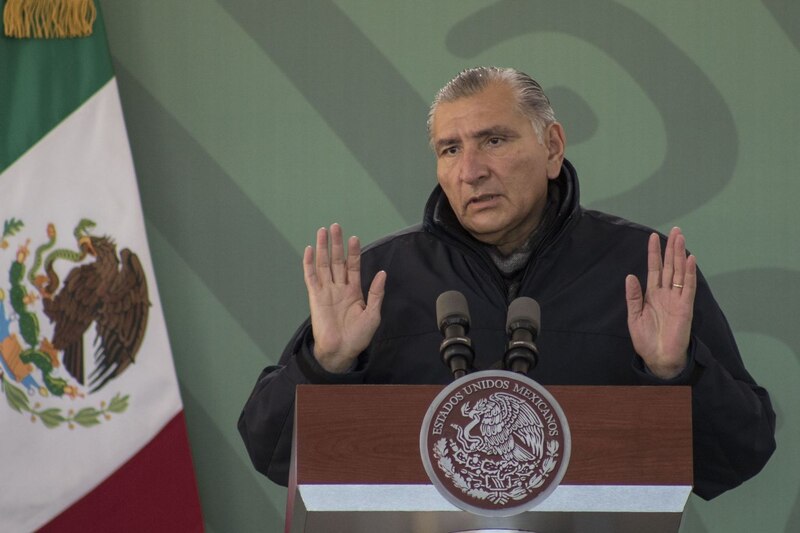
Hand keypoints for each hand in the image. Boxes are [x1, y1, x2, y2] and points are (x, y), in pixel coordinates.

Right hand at [303, 223, 385, 372]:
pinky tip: (309, 250)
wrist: (341, 351)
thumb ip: (376, 293)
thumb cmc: (358, 336)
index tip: (354, 238)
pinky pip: (311, 277)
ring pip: (323, 264)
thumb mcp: (373, 315)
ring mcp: (326, 291)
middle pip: (337, 260)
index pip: (353, 266)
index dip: (354, 252)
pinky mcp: (315, 297)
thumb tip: (382, 273)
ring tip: (322, 232)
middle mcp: (339, 288)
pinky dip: (309, 264)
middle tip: (336, 226)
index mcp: (354, 291)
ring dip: (323, 248)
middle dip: (337, 243)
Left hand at [625, 227, 696, 378]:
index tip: (653, 237)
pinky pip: (688, 287)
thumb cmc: (646, 340)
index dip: (654, 254)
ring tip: (681, 238)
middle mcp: (666, 293)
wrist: (659, 358)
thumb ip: (633, 297)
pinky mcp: (685, 307)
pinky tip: (690, 259)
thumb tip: (630, 276)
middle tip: (675, 230)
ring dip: (680, 255)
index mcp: (652, 295)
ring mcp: (677, 299)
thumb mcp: (634, 317)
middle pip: (670, 266)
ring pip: (680, 272)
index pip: (655, 269)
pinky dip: (689, 273)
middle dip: (671, 248)